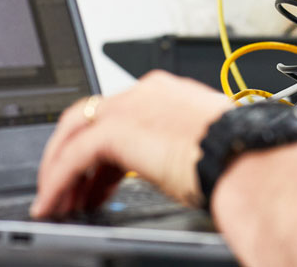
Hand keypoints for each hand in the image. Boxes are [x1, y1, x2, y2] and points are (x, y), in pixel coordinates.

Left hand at [30, 70, 231, 216]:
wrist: (242, 157)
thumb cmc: (237, 155)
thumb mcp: (201, 145)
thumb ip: (175, 148)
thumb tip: (171, 169)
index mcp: (167, 92)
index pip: (120, 114)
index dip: (103, 150)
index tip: (98, 178)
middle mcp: (144, 92)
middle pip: (89, 117)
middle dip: (72, 154)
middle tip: (68, 189)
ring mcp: (128, 107)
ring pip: (73, 133)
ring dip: (60, 170)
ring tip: (56, 202)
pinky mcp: (115, 130)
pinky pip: (72, 157)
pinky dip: (58, 181)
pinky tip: (54, 203)